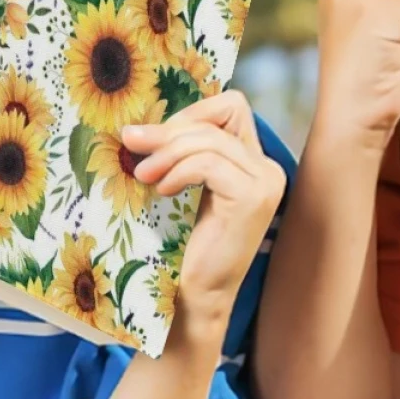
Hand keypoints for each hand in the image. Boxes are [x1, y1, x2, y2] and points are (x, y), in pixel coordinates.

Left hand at [123, 91, 284, 324]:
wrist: (198, 292)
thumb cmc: (186, 242)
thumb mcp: (186, 186)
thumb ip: (180, 152)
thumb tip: (136, 128)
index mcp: (254, 161)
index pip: (231, 106)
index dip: (192, 113)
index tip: (155, 137)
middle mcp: (268, 168)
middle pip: (220, 118)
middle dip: (170, 130)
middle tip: (131, 144)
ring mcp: (265, 183)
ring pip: (210, 140)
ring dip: (167, 152)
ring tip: (142, 175)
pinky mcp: (252, 198)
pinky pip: (208, 164)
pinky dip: (179, 171)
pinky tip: (163, 190)